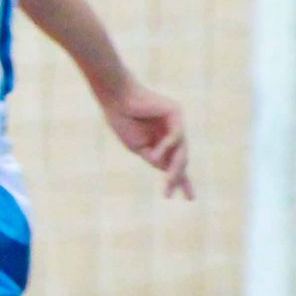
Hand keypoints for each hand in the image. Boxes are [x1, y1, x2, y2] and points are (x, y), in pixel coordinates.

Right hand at [99, 76, 192, 200]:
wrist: (115, 98)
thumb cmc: (122, 121)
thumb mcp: (138, 147)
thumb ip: (154, 158)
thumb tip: (170, 170)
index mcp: (161, 141)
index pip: (174, 164)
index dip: (177, 181)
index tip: (178, 198)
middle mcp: (172, 132)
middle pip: (180, 159)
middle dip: (177, 177)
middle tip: (174, 192)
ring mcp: (176, 122)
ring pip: (180, 151)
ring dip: (174, 168)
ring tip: (168, 181)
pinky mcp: (176, 112)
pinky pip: (175, 136)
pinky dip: (165, 147)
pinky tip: (153, 154)